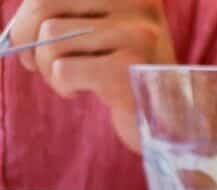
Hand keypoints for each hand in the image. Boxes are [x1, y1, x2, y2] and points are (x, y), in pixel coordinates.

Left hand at [9, 0, 176, 150]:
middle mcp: (138, 4)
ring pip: (50, 40)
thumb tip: (19, 25)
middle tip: (36, 65)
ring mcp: (136, 36)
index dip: (27, 16)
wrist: (168, 120)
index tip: (26, 38)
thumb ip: (71, 14)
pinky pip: (63, 70)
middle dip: (29, 42)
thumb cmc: (127, 74)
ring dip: (49, 69)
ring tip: (71, 82)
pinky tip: (81, 92)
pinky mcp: (126, 69)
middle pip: (45, 8)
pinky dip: (62, 86)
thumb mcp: (104, 31)